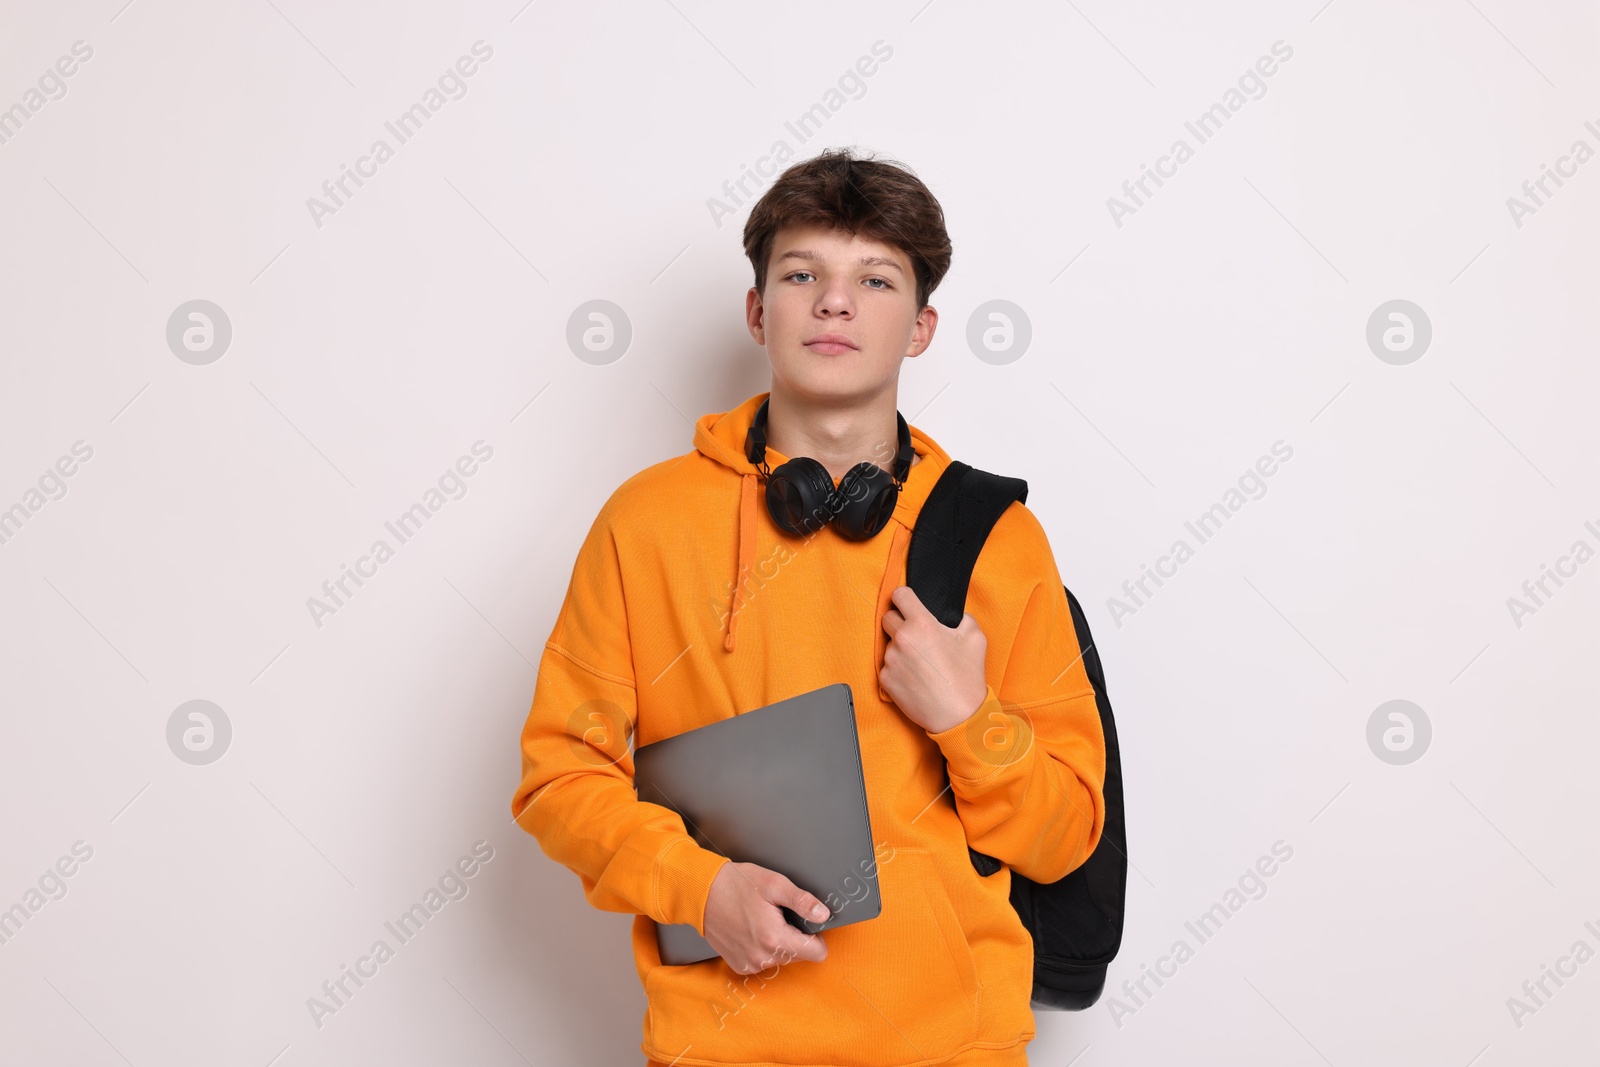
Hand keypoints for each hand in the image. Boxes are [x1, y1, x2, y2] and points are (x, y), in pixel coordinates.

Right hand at [702, 861, 829, 974]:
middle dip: (795, 937)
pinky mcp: (739, 965)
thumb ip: (802, 901)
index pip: (817, 953)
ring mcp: (750, 964)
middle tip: (779, 915)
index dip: (817, 936)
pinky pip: (764, 961)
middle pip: (799, 955)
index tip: (807, 923)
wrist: (700, 893)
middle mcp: (763, 958)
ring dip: (778, 942)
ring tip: (762, 919)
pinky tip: (751, 929)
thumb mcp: (774, 884)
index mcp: (775, 938)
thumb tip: (823, 914)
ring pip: (781, 959)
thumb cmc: (734, 884)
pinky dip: (762, 948)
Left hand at [880, 585, 987, 733]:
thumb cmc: (967, 678)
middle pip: (888, 617)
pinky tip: (915, 676)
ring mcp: (891, 660)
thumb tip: (950, 615)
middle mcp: (902, 639)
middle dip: (900, 621)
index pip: (899, 595)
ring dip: (900, 647)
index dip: (905, 597)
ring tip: (920, 662)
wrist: (958, 716)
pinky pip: (887, 665)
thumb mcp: (975, 638)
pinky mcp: (885, 679)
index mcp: (922, 624)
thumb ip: (961, 618)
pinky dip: (897, 667)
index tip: (908, 604)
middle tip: (916, 635)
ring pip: (888, 643)